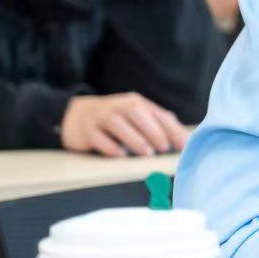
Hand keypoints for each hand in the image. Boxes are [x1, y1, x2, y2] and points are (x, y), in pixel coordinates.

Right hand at [60, 93, 189, 156]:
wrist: (75, 115)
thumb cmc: (114, 119)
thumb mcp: (135, 116)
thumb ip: (157, 124)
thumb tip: (183, 138)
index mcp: (135, 103)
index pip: (156, 113)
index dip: (171, 128)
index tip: (183, 144)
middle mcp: (118, 106)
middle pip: (137, 115)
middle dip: (153, 131)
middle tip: (164, 147)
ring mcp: (100, 117)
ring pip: (118, 124)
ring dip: (135, 139)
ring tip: (147, 153)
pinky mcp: (86, 130)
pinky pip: (98, 137)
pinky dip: (110, 146)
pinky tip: (121, 154)